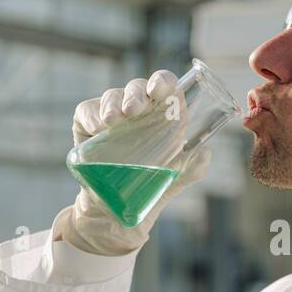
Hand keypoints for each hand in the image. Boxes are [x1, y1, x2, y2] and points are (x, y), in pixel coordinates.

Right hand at [60, 70, 212, 255]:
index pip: (164, 85)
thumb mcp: (175, 179)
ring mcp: (112, 114)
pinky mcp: (87, 124)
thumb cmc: (149, 185)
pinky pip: (86, 110)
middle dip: (136, 95)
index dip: (162, 81)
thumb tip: (204, 154)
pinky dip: (91, 115)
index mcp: (162, 113)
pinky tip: (98, 127)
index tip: (158, 90)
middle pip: (137, 87)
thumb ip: (193, 168)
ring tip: (113, 121)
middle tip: (133, 111)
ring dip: (113, 104)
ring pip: (113, 97)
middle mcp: (138, 108)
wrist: (115, 210)